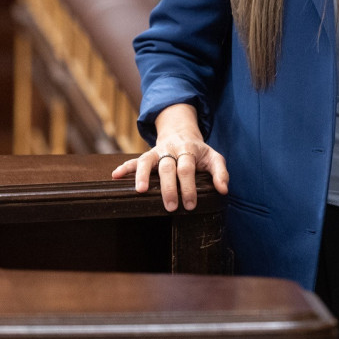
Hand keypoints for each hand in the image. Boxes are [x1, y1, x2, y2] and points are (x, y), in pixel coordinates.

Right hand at [111, 103, 228, 210]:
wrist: (181, 133)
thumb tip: (223, 190)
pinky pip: (134, 160)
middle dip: (168, 187)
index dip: (188, 186)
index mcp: (188, 149)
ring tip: (141, 191)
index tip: (190, 205)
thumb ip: (221, 172)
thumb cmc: (199, 152)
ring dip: (142, 175)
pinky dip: (124, 167)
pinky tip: (115, 175)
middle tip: (171, 206)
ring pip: (147, 161)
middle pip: (167, 167)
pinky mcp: (147, 155)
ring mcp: (157, 151)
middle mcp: (170, 149)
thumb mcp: (214, 157)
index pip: (187, 168)